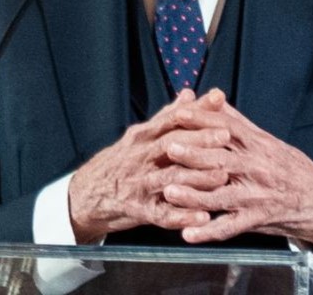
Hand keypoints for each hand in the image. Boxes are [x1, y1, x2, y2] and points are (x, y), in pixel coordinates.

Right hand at [66, 89, 233, 242]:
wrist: (87, 194)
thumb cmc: (121, 162)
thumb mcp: (140, 137)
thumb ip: (167, 117)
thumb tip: (190, 93)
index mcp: (142, 136)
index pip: (171, 119)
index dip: (195, 110)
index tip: (219, 99)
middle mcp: (140, 157)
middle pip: (172, 144)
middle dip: (200, 140)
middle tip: (225, 136)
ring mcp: (138, 184)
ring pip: (171, 178)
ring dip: (197, 178)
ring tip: (222, 177)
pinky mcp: (138, 210)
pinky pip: (163, 214)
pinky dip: (183, 216)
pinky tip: (203, 218)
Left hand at [158, 92, 312, 249]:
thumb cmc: (285, 165)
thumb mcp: (265, 140)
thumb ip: (237, 121)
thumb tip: (212, 96)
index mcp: (257, 145)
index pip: (227, 127)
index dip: (203, 120)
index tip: (179, 114)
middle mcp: (256, 168)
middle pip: (222, 160)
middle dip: (194, 155)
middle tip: (169, 149)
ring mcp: (255, 196)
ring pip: (221, 196)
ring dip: (194, 196)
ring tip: (169, 192)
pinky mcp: (256, 220)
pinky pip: (229, 228)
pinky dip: (208, 232)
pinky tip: (187, 234)